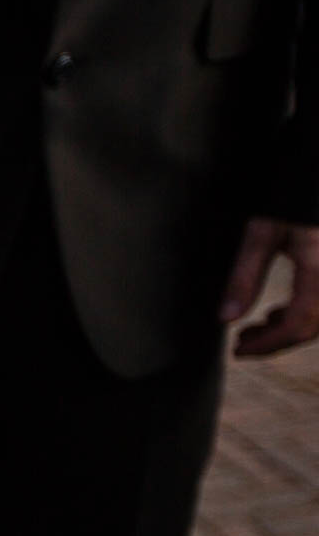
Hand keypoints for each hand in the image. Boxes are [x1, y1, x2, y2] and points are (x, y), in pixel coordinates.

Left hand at [221, 216, 318, 355]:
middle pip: (316, 324)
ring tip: (258, 326)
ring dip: (293, 325)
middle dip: (279, 339)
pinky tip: (282, 309)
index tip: (239, 351)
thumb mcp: (263, 229)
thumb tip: (226, 317)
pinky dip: (306, 308)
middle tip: (243, 342)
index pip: (300, 324)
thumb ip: (245, 276)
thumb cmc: (295, 184)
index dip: (269, 345)